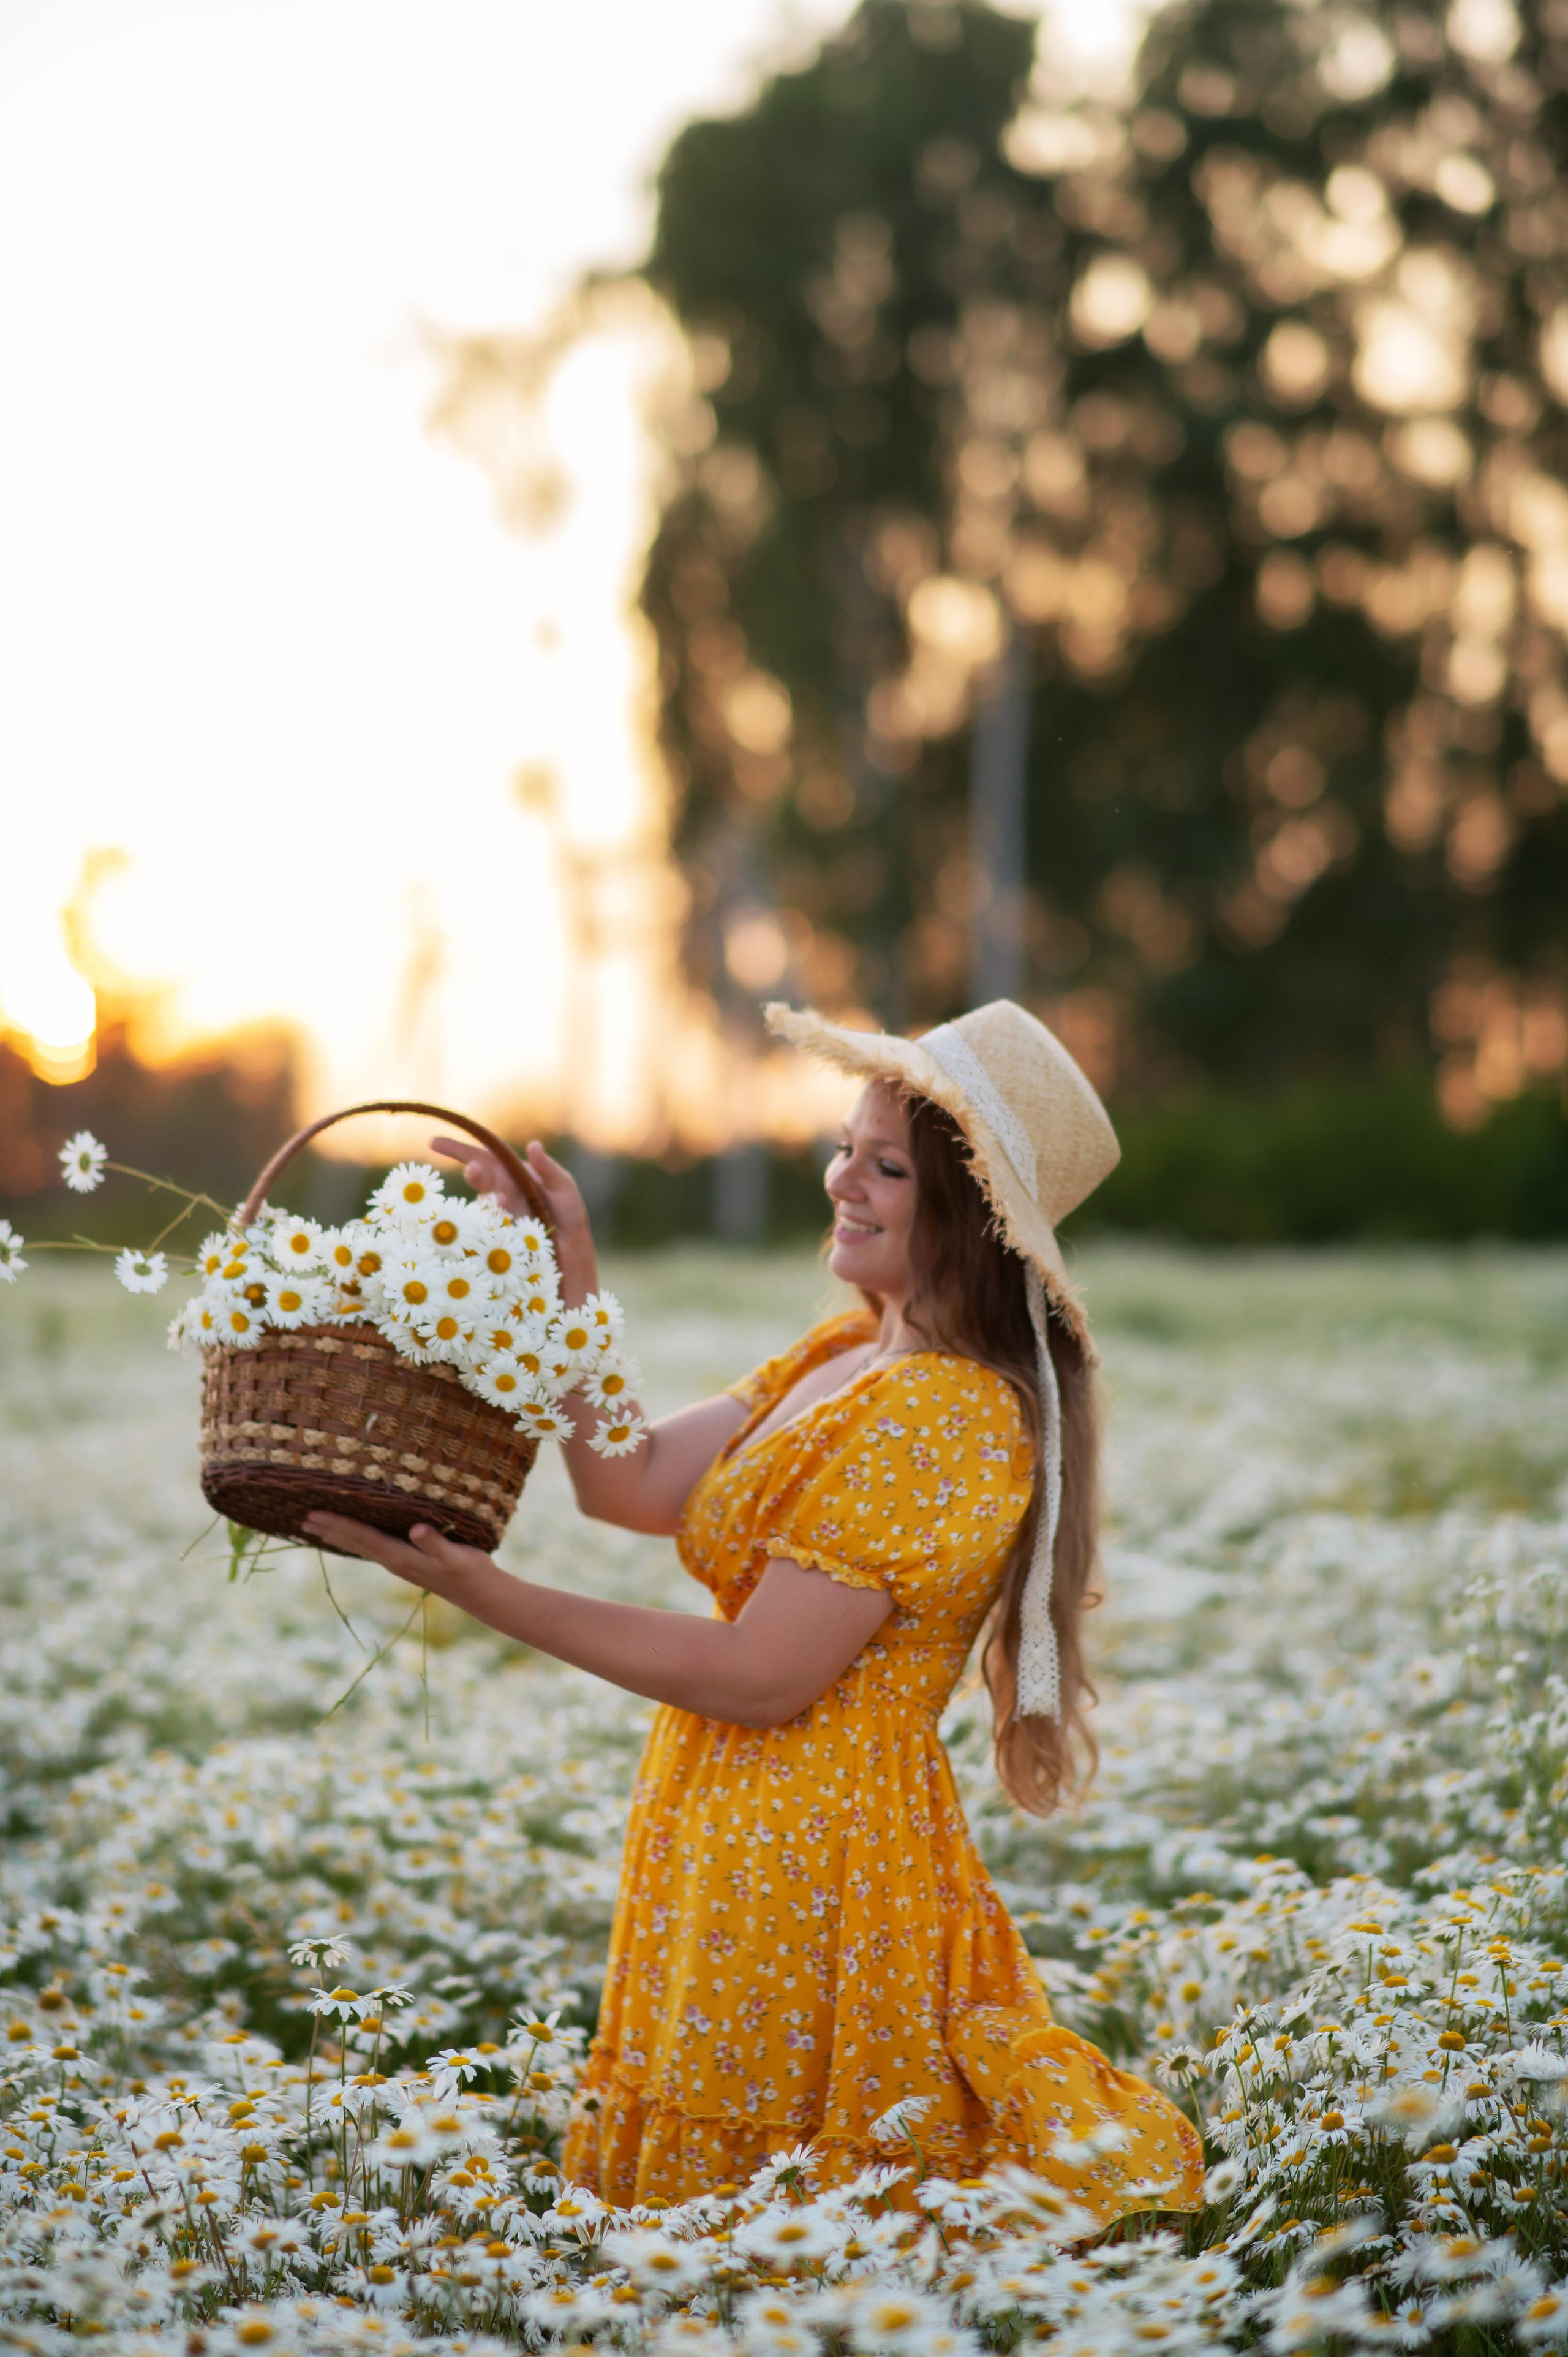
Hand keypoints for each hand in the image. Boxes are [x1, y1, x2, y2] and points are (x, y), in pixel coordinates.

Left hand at [302, 1513, 494, 1603]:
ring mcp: (397, 1562)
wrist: (478, 1594)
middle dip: (329, 1530)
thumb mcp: (455, 1556)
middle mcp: (392, 1560)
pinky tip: (352, 1536)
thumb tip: (415, 1529)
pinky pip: (371, 1548)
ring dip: (338, 1536)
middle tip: (302, 1519)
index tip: (314, 1514)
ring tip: (317, 1528)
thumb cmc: (469, 1571)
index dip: (338, 1524)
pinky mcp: (405, 1562)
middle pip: (353, 1542)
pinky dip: (355, 1540)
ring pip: (360, 1546)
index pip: (362, 1537)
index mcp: (399, 1556)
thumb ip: (435, 1543)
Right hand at [428, 1135, 587, 1239]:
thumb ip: (548, 1168)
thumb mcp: (563, 1185)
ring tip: (505, 1200)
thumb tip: (534, 1145)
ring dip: (492, 1198)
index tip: (433, 1143)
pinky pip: (492, 1224)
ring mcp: (499, 1211)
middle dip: (474, 1173)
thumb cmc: (566, 1209)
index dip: (458, 1149)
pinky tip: (509, 1221)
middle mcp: (500, 1189)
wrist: (572, 1243)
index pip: (484, 1155)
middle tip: (475, 1171)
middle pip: (480, 1177)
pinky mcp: (501, 1231)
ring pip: (486, 1201)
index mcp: (512, 1171)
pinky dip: (499, 1221)